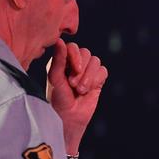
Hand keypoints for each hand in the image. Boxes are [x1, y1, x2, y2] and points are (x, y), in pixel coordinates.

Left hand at [46, 39, 108, 153]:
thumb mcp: (55, 79)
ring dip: (88, 77)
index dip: (76, 56)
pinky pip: (103, 71)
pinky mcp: (98, 80)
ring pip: (96, 61)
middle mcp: (75, 63)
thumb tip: (60, 41)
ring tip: (80, 90)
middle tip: (73, 84)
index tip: (73, 70)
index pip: (73, 47)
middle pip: (86, 53)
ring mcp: (87, 72)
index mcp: (62, 60)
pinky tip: (88, 90)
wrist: (69, 117)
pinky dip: (96, 80)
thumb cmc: (58, 99)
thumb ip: (58, 60)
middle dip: (82, 70)